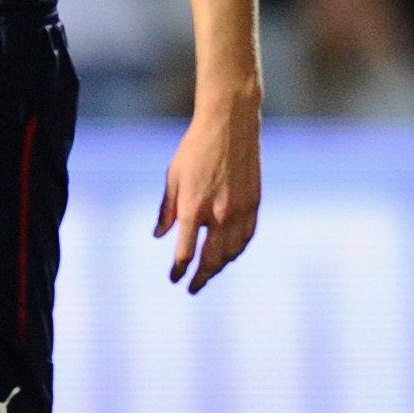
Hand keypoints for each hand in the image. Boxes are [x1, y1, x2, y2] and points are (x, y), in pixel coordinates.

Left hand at [156, 89, 259, 292]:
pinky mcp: (254, 203)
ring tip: (210, 273)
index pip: (185, 253)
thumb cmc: (195, 148)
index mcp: (193, 208)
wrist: (230, 125)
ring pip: (231, 252)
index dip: (179, 270)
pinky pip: (247, 237)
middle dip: (201, 277)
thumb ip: (166, 210)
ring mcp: (240, 210)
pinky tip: (230, 255)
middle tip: (193, 287)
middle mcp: (218, 214)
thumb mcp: (173, 177)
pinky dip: (238, 251)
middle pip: (211, 260)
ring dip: (220, 267)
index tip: (174, 278)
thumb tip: (159, 235)